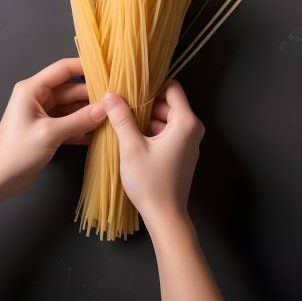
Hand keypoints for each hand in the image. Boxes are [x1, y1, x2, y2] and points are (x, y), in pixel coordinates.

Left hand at [0, 58, 106, 196]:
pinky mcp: (48, 129)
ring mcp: (43, 113)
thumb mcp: (50, 134)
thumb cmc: (17, 153)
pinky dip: (82, 126)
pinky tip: (100, 133)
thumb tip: (106, 108)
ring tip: (113, 116)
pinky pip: (70, 122)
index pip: (63, 69)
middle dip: (93, 95)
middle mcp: (38, 97)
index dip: (85, 67)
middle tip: (117, 101)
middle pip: (72, 89)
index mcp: (32, 89)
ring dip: (90, 112)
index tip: (108, 70)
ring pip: (73, 107)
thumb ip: (80, 120)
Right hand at [103, 80, 203, 224]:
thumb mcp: (131, 147)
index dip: (151, 84)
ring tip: (122, 119)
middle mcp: (192, 129)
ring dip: (145, 118)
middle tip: (120, 103)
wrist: (165, 216)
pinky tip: (131, 136)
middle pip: (168, 104)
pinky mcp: (182, 153)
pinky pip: (167, 133)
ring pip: (165, 119)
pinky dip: (151, 131)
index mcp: (185, 122)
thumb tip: (110, 94)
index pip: (172, 88)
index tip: (131, 85)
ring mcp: (188, 142)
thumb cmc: (150, 181)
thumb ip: (121, 118)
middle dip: (145, 103)